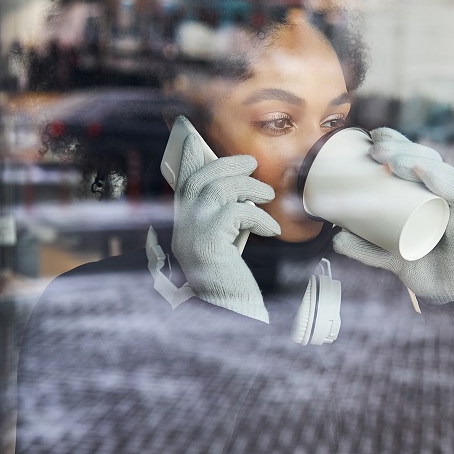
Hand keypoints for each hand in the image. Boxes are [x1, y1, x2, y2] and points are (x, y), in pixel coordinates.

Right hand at [171, 125, 279, 321]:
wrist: (228, 312)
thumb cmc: (230, 280)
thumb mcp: (223, 244)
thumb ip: (222, 218)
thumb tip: (237, 189)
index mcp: (183, 227)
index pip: (181, 184)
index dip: (188, 160)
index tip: (193, 140)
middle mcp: (181, 228)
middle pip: (200, 179)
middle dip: (227, 165)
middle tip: (250, 163)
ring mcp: (192, 234)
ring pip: (218, 190)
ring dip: (248, 187)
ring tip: (268, 195)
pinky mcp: (208, 242)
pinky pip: (236, 213)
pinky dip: (259, 217)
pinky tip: (272, 229)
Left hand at [333, 128, 453, 304]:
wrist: (448, 292)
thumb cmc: (422, 265)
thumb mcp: (387, 255)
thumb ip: (364, 248)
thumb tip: (334, 238)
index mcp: (426, 190)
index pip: (413, 156)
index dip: (395, 140)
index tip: (370, 137)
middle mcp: (443, 190)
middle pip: (423, 158)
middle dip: (398, 147)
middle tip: (373, 150)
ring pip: (437, 170)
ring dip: (412, 158)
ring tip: (390, 160)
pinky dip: (440, 180)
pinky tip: (422, 170)